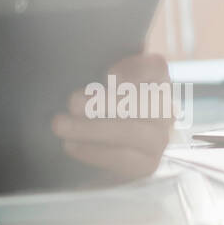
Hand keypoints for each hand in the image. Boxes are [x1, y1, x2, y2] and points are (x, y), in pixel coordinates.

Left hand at [51, 51, 172, 180]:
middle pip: (142, 102)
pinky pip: (124, 159)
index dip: (136, 69)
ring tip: (60, 125)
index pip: (156, 67)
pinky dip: (94, 152)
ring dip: (92, 129)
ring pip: (132, 132)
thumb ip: (95, 71)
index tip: (109, 75)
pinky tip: (70, 145)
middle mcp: (163, 107)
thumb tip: (75, 60)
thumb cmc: (97, 104)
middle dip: (104, 102)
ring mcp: (159, 138)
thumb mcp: (97, 82)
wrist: (102, 147)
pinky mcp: (148, 164)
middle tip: (71, 102)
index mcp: (154, 79)